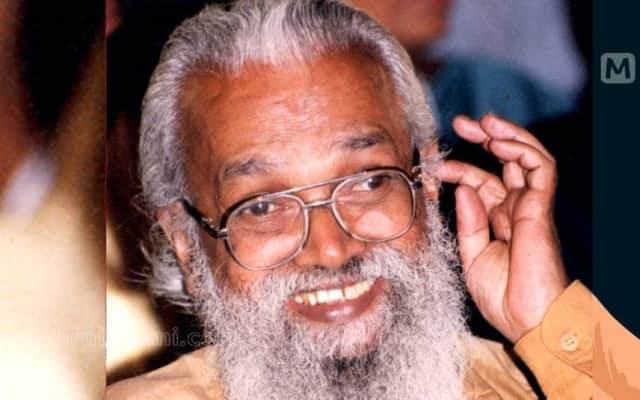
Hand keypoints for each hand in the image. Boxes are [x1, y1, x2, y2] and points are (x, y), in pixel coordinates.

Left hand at [437, 114, 568, 342]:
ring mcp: (530, 206)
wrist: (528, 320)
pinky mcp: (541, 208)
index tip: (434, 163)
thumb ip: (468, 223)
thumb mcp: (472, 257)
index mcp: (499, 221)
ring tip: (483, 122)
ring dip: (506, 135)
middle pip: (505, 163)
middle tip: (461, 123)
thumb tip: (462, 189)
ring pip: (527, 157)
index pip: (481, 183)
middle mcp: (516, 209)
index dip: (459, 168)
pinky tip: (498, 141)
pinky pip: (540, 168)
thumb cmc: (503, 297)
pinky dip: (521, 150)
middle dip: (485, 138)